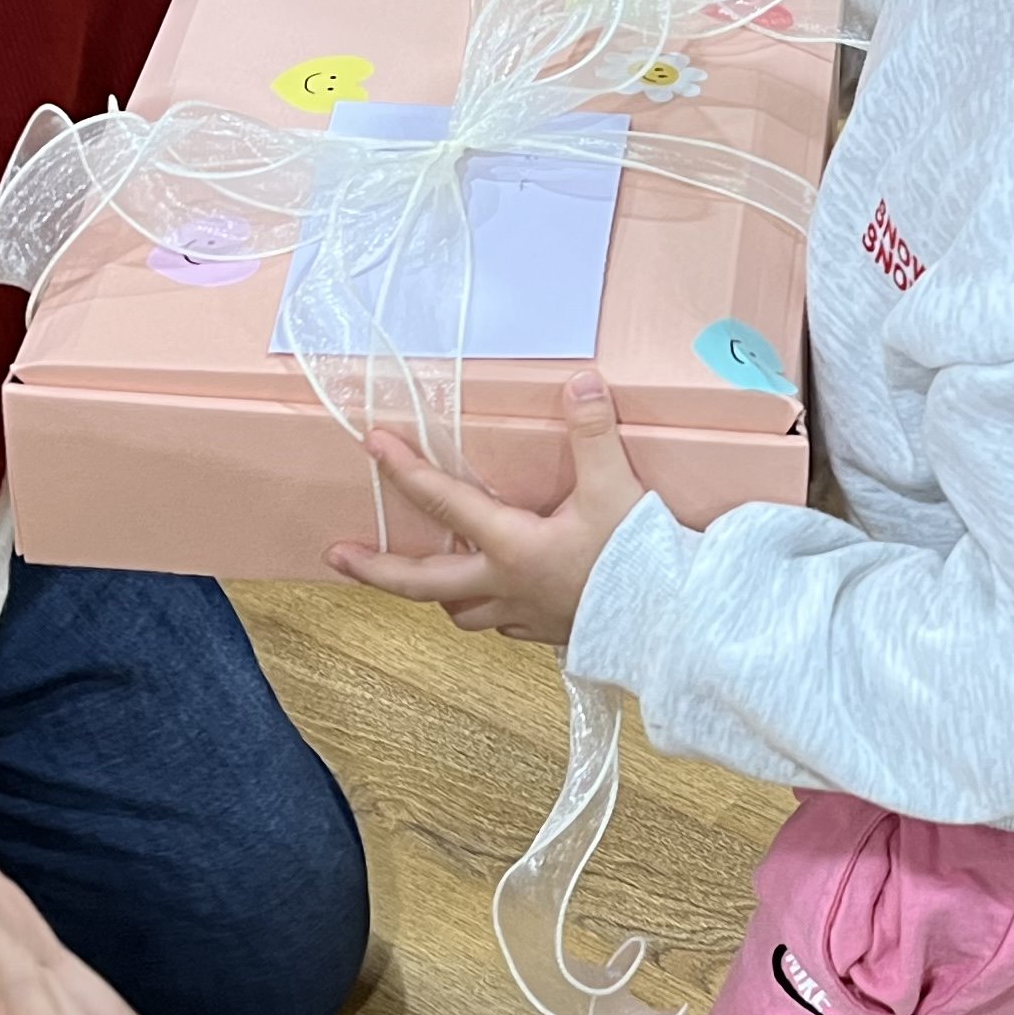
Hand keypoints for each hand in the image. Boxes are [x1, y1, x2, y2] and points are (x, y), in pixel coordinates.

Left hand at [326, 369, 646, 644]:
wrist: (673, 624)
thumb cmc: (640, 561)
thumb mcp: (616, 488)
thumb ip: (593, 433)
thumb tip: (580, 383)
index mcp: (512, 545)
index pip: (445, 502)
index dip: (405, 470)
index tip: (374, 446)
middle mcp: (505, 584)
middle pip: (422, 583)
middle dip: (376, 569)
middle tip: (339, 555)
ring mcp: (524, 614)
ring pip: (460, 611)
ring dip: (436, 592)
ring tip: (424, 574)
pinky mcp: (549, 631)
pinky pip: (500, 623)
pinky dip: (486, 607)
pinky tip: (494, 593)